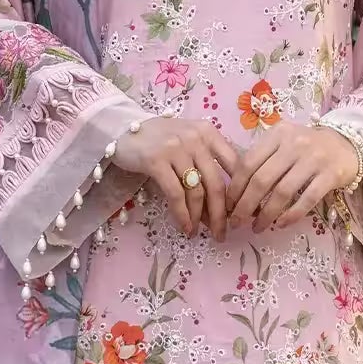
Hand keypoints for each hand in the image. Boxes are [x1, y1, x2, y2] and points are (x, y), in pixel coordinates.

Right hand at [112, 114, 240, 236]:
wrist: (122, 130)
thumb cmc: (159, 140)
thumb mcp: (189, 142)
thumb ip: (206, 163)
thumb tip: (222, 205)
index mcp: (209, 133)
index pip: (234, 166)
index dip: (239, 194)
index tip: (239, 214)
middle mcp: (195, 138)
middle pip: (216, 184)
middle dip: (221, 214)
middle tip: (222, 233)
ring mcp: (176, 148)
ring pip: (196, 191)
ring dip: (199, 218)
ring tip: (197, 232)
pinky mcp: (156, 161)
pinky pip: (175, 194)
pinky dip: (182, 214)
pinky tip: (184, 226)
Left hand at [224, 123, 361, 232]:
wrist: (348, 143)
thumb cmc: (307, 147)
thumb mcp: (283, 143)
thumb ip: (262, 160)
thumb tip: (237, 193)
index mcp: (277, 135)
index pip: (248, 163)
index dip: (235, 188)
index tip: (228, 205)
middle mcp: (294, 144)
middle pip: (262, 179)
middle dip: (245, 205)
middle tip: (237, 222)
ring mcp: (314, 159)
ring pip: (283, 192)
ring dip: (266, 214)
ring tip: (258, 227)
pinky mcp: (330, 175)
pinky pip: (307, 199)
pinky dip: (291, 215)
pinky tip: (281, 224)